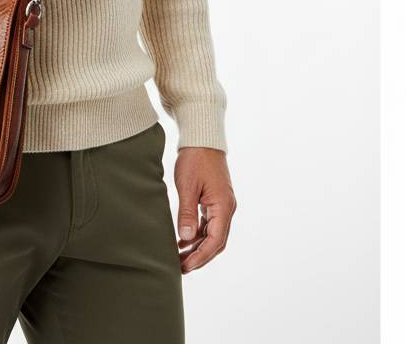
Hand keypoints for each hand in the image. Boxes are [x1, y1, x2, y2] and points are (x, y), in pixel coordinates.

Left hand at [174, 146, 235, 273]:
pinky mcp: (216, 200)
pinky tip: (183, 239)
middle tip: (181, 268)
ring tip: (180, 257)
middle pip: (216, 241)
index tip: (185, 267)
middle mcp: (227, 208)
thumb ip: (187, 213)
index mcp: (223, 206)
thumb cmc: (195, 159)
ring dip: (198, 247)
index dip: (200, 257)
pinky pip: (209, 223)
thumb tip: (185, 238)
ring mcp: (222, 204)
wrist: (202, 138)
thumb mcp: (187, 186)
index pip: (215, 241)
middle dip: (200, 257)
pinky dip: (197, 234)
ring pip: (213, 234)